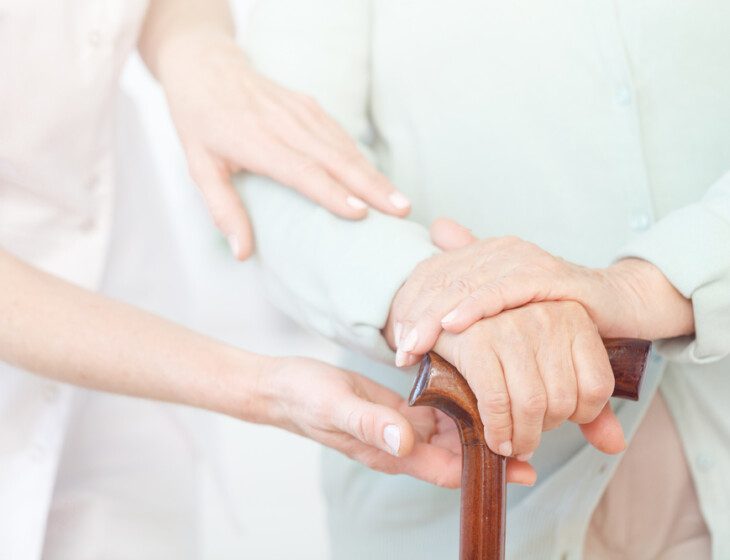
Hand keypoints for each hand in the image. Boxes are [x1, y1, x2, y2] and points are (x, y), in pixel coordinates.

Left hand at [155, 33, 410, 258]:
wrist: (206, 66)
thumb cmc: (200, 122)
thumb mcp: (198, 167)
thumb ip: (223, 209)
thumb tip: (242, 254)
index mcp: (255, 139)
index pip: (300, 170)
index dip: (331, 192)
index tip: (360, 212)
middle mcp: (283, 123)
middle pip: (335, 158)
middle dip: (372, 186)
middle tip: (401, 211)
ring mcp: (301, 110)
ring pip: (345, 146)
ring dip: (375, 175)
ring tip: (401, 202)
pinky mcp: (310, 105)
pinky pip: (341, 136)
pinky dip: (363, 160)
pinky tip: (380, 181)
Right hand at [263, 357, 536, 486]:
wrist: (282, 388)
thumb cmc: (304, 399)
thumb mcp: (335, 407)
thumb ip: (369, 424)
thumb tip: (407, 440)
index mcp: (389, 450)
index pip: (446, 469)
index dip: (484, 472)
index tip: (523, 467)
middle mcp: (400, 442)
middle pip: (455, 454)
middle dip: (493, 449)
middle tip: (536, 434)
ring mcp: (398, 425)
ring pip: (448, 431)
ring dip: (479, 425)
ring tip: (516, 410)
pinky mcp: (394, 407)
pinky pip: (432, 410)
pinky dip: (455, 404)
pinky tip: (476, 388)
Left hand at [389, 218, 692, 361]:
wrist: (617, 304)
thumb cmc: (555, 311)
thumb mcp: (507, 306)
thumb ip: (474, 293)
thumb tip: (438, 244)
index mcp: (488, 256)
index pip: (438, 276)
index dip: (413, 307)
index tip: (396, 343)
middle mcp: (503, 252)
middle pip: (446, 280)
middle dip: (417, 316)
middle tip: (399, 350)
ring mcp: (526, 261)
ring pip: (468, 285)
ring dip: (437, 317)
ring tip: (415, 344)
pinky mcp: (551, 276)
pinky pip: (506, 290)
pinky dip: (477, 307)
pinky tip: (455, 326)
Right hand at [428, 303, 625, 459]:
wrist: (448, 312)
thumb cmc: (506, 346)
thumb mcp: (555, 364)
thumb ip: (589, 404)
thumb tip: (615, 445)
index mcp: (574, 317)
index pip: (598, 386)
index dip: (581, 415)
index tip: (559, 419)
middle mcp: (546, 316)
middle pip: (564, 400)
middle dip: (545, 430)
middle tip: (529, 435)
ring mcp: (510, 327)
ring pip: (531, 405)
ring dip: (521, 437)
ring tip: (512, 442)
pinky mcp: (476, 342)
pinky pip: (496, 402)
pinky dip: (497, 430)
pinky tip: (495, 438)